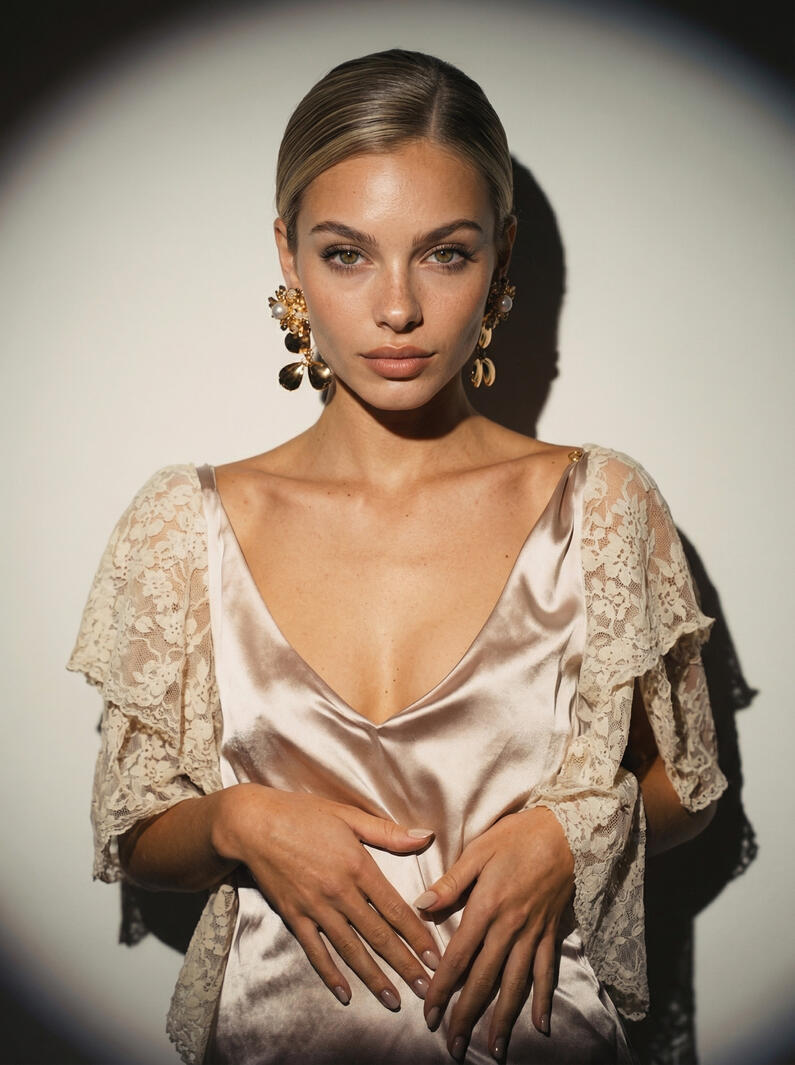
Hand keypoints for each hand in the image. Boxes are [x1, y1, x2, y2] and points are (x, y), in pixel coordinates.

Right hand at [212, 783, 440, 1009]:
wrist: (254, 824)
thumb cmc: (303, 814)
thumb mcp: (348, 815)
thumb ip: (388, 832)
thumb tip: (425, 836)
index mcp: (358, 866)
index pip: (395, 909)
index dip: (417, 936)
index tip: (435, 958)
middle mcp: (340, 893)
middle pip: (378, 936)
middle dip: (404, 965)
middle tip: (426, 990)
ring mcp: (315, 908)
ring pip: (351, 950)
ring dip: (374, 978)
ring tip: (393, 1001)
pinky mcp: (294, 917)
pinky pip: (315, 951)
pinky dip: (330, 974)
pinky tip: (345, 994)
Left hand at [415, 806, 573, 1061]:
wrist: (565, 831)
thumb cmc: (517, 836)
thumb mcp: (478, 850)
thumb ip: (451, 883)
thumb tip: (421, 906)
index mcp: (487, 907)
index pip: (459, 957)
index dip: (443, 988)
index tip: (429, 1013)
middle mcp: (510, 927)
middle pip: (485, 980)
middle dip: (467, 1015)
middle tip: (453, 1046)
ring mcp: (533, 933)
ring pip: (516, 984)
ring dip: (503, 1019)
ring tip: (494, 1049)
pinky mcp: (551, 933)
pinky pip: (546, 972)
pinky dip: (543, 999)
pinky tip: (540, 1025)